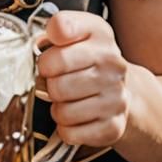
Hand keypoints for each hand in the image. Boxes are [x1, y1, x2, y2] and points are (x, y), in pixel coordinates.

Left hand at [37, 11, 129, 147]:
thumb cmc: (88, 60)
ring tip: (68, 99)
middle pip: (54, 76)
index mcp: (100, 34)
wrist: (122, 89)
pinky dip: (66, 128)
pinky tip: (76, 116)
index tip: (51, 52)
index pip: (61, 28)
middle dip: (48, 81)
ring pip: (61, 109)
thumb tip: (39, 44)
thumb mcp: (76, 33)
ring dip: (57, 106)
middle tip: (57, 80)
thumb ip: (55, 29)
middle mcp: (113, 64)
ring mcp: (116, 97)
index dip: (46, 44)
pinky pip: (70, 132)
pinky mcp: (113, 126)